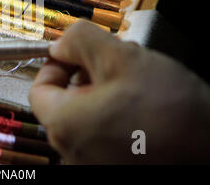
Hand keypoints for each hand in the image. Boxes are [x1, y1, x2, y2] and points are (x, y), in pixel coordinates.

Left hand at [29, 21, 209, 163]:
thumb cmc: (170, 108)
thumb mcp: (122, 57)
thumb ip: (79, 41)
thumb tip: (58, 44)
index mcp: (64, 125)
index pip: (39, 88)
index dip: (56, 64)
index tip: (78, 53)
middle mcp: (72, 151)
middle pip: (65, 101)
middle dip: (88, 73)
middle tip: (116, 59)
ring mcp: (93, 164)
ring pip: (87, 115)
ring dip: (105, 90)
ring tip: (137, 77)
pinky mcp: (115, 167)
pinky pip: (104, 134)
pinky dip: (116, 113)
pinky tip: (144, 101)